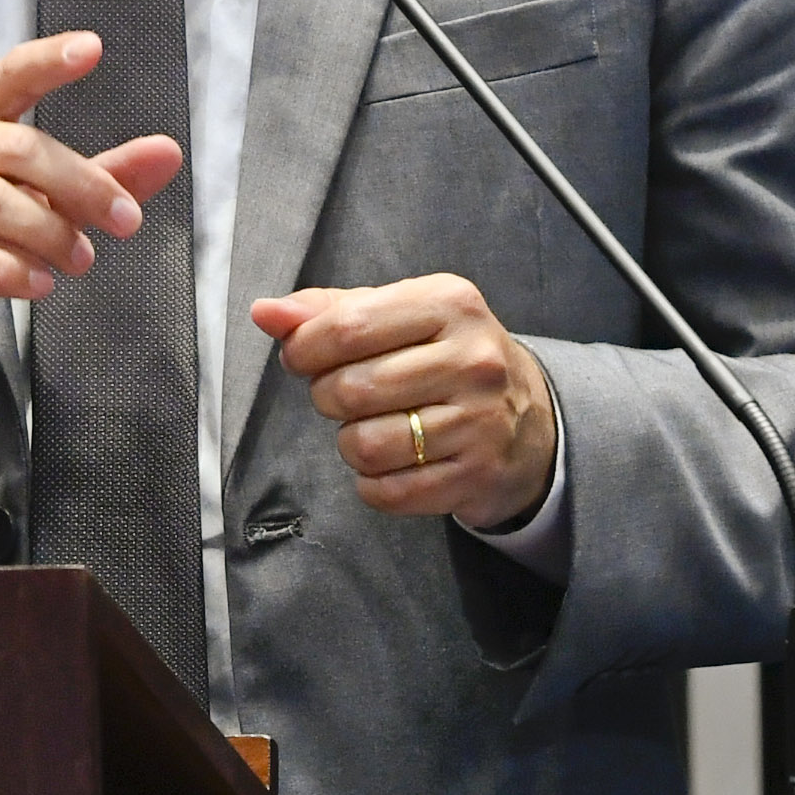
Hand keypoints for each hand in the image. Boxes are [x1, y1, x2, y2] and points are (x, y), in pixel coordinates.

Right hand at [0, 33, 183, 373]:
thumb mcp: (37, 200)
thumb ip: (99, 174)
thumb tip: (168, 151)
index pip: (8, 78)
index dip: (47, 62)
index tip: (91, 48)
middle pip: (17, 148)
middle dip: (80, 183)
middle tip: (125, 221)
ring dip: (49, 232)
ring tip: (81, 261)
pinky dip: (8, 270)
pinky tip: (39, 285)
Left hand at [251, 277, 557, 530]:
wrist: (530, 417)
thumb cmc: (445, 356)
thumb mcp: (400, 315)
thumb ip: (329, 310)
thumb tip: (265, 313)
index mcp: (449, 303)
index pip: (348, 327)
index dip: (304, 348)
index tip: (301, 357)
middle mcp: (472, 359)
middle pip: (352, 389)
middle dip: (328, 397)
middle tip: (345, 396)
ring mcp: (480, 421)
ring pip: (366, 445)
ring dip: (351, 444)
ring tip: (372, 428)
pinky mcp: (477, 475)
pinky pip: (389, 492)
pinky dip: (373, 484)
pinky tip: (391, 464)